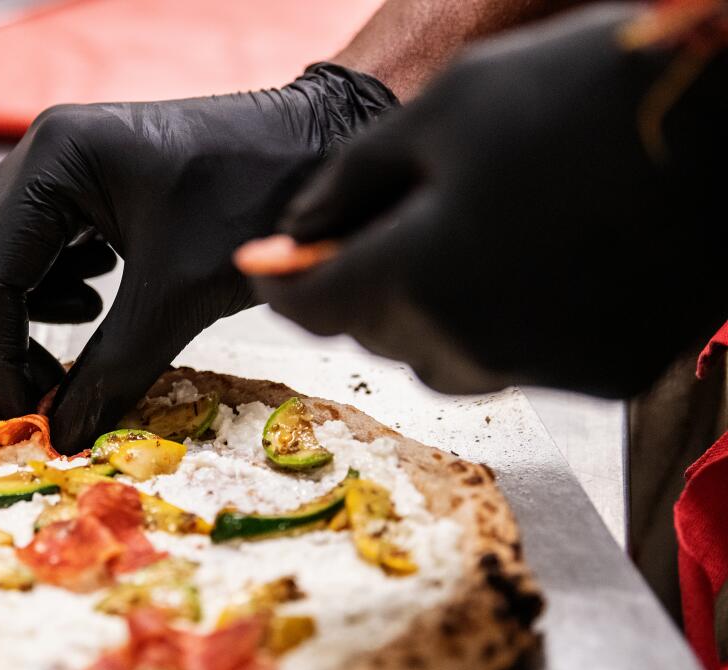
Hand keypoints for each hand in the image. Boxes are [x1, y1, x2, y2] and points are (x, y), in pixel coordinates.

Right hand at [0, 64, 395, 452]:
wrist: (320, 145)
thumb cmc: (259, 198)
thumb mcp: (180, 294)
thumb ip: (114, 368)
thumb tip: (64, 433)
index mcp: (55, 161)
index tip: (22, 413)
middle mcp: (42, 150)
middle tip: (42, 387)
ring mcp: (60, 160)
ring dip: (20, 303)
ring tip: (85, 325)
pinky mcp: (83, 178)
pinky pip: (32, 238)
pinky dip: (47, 280)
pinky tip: (102, 295)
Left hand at [248, 4, 727, 396]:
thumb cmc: (585, 90)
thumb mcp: (445, 109)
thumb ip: (350, 182)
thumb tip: (294, 234)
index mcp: (419, 275)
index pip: (312, 305)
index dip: (281, 280)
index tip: (270, 261)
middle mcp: (473, 342)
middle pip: (374, 335)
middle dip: (358, 285)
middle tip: (373, 228)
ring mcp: (544, 367)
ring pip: (441, 358)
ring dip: (424, 310)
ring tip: (455, 237)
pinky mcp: (604, 374)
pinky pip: (513, 361)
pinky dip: (496, 321)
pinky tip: (524, 260)